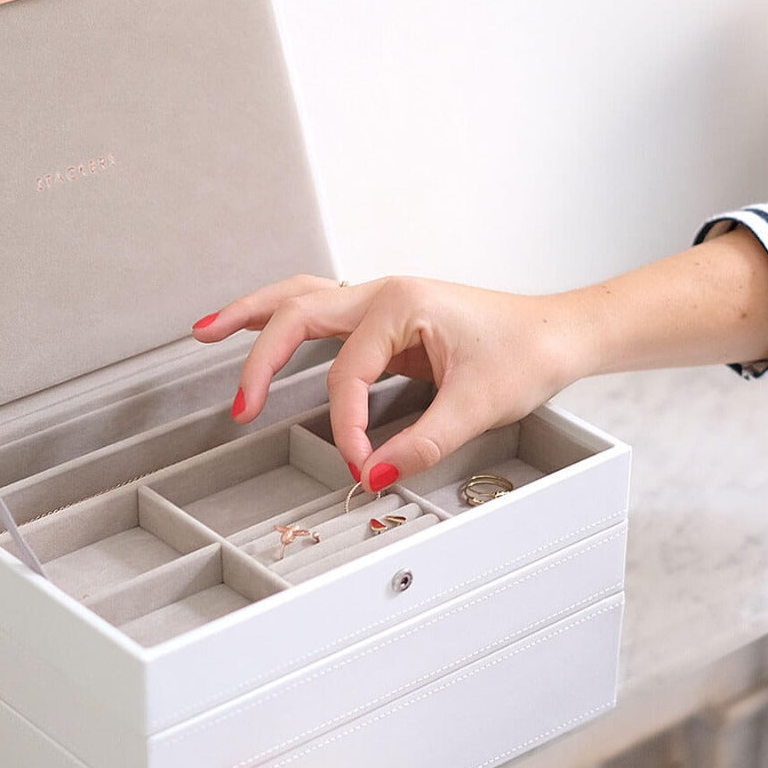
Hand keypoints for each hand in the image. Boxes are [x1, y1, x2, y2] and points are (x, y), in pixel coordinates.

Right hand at [193, 275, 585, 485]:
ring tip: (208, 330)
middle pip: (297, 314)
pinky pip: (321, 314)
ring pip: (300, 299)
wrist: (559, 332)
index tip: (360, 464)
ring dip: (254, 316)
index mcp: (401, 304)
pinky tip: (263, 331)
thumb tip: (377, 473)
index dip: (347, 427)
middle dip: (260, 358)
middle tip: (238, 404)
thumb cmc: (528, 350)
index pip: (347, 374)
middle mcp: (383, 294)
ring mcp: (381, 301)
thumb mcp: (479, 404)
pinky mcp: (385, 320)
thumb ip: (424, 443)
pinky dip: (285, 321)